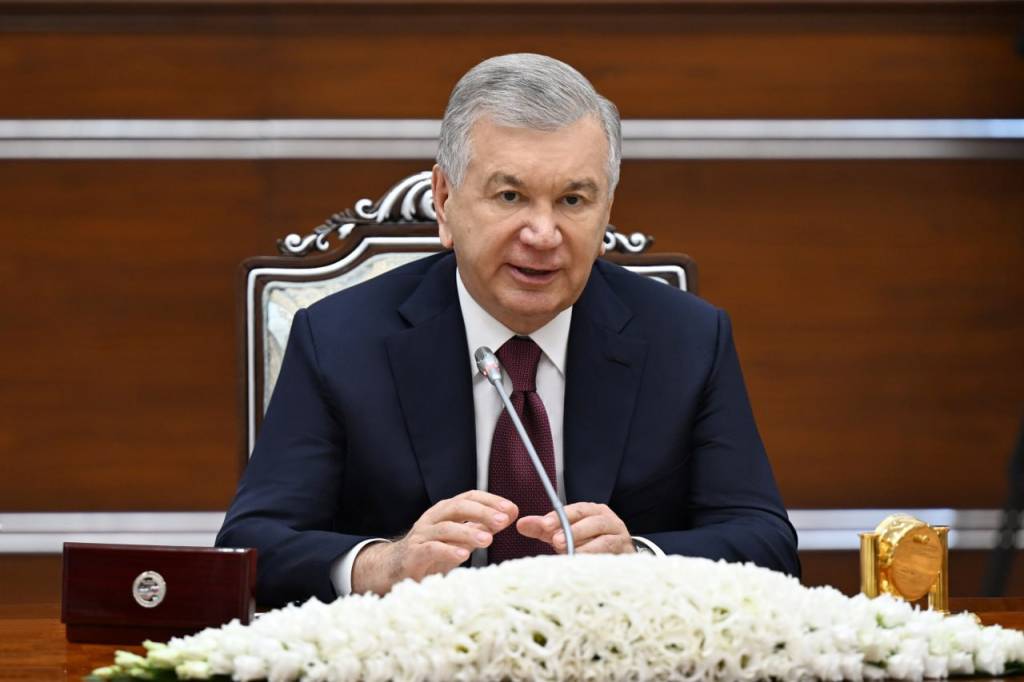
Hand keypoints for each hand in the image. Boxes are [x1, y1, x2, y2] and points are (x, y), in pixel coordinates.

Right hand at [352, 490, 516, 594]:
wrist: (394, 569)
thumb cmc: (431, 552)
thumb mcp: (458, 538)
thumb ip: (480, 527)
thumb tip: (508, 515)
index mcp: (445, 511)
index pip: (469, 497)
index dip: (490, 500)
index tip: (511, 508)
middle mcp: (433, 518)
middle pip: (458, 507)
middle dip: (482, 512)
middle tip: (503, 520)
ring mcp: (421, 535)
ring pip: (446, 528)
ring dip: (468, 532)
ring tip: (488, 540)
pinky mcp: (412, 555)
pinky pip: (430, 549)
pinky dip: (447, 551)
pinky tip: (463, 555)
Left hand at [516, 502, 634, 554]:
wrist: (615, 557)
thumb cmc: (586, 542)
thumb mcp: (563, 532)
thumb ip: (544, 528)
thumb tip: (521, 524)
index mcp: (592, 511)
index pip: (576, 510)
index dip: (560, 517)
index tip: (544, 526)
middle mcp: (608, 520)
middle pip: (593, 521)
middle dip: (573, 531)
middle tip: (556, 541)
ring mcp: (619, 538)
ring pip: (604, 539)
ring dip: (586, 547)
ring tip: (569, 553)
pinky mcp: (624, 554)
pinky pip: (612, 556)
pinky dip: (597, 559)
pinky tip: (584, 564)